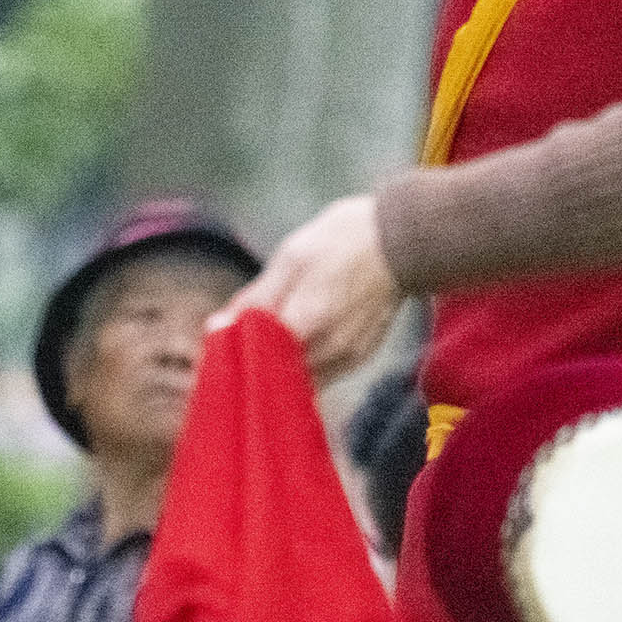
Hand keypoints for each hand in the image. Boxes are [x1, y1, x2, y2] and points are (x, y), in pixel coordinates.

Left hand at [213, 193, 400, 383]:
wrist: (401, 241)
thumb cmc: (342, 243)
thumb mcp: (289, 260)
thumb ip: (256, 299)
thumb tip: (219, 325)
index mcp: (307, 323)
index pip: (257, 361)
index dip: (235, 355)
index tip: (222, 344)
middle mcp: (331, 349)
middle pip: (279, 377)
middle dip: (255, 365)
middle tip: (238, 342)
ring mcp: (350, 357)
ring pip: (301, 380)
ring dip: (279, 367)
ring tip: (265, 340)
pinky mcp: (361, 357)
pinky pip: (322, 374)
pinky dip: (302, 366)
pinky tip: (292, 344)